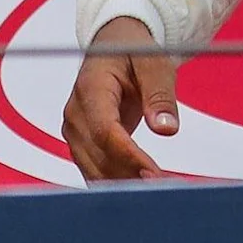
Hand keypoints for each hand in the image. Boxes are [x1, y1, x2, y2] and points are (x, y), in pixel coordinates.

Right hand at [59, 16, 177, 181]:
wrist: (112, 47)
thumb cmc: (134, 51)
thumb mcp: (153, 63)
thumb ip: (159, 95)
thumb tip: (167, 129)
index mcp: (90, 88)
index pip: (105, 130)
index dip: (128, 155)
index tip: (153, 173)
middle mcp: (75, 113)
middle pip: (99, 155)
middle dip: (131, 175)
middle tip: (164, 191)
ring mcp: (75, 131)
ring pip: (95, 169)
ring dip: (124, 184)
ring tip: (158, 195)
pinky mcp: (81, 144)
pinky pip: (95, 170)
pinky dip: (117, 183)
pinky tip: (141, 193)